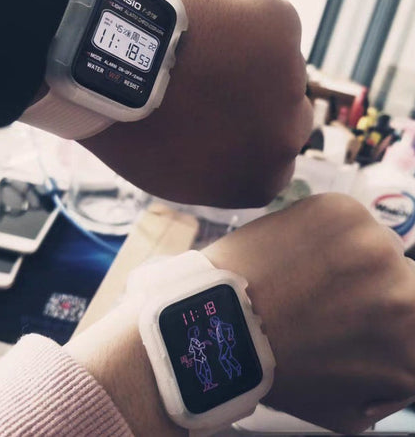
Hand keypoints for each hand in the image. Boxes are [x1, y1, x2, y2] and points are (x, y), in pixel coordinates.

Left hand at [80, 0, 312, 207]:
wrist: (119, 70)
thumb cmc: (137, 133)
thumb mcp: (181, 179)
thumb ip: (225, 174)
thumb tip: (238, 154)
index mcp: (265, 179)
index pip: (275, 160)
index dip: (251, 138)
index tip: (227, 123)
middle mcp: (290, 136)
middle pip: (290, 115)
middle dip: (262, 104)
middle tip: (221, 87)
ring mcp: (291, 78)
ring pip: (283, 69)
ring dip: (255, 64)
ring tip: (207, 56)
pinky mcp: (283, 24)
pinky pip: (272, 26)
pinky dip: (248, 24)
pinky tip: (212, 28)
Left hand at [203, 193, 414, 432]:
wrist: (223, 325)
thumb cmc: (281, 372)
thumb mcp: (351, 408)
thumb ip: (393, 383)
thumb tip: (406, 358)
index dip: (386, 317)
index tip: (360, 314)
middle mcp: (409, 289)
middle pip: (402, 277)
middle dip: (370, 288)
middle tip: (329, 298)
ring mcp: (374, 244)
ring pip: (373, 246)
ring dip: (349, 258)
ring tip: (305, 276)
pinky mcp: (341, 211)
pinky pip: (345, 220)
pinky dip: (325, 232)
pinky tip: (294, 254)